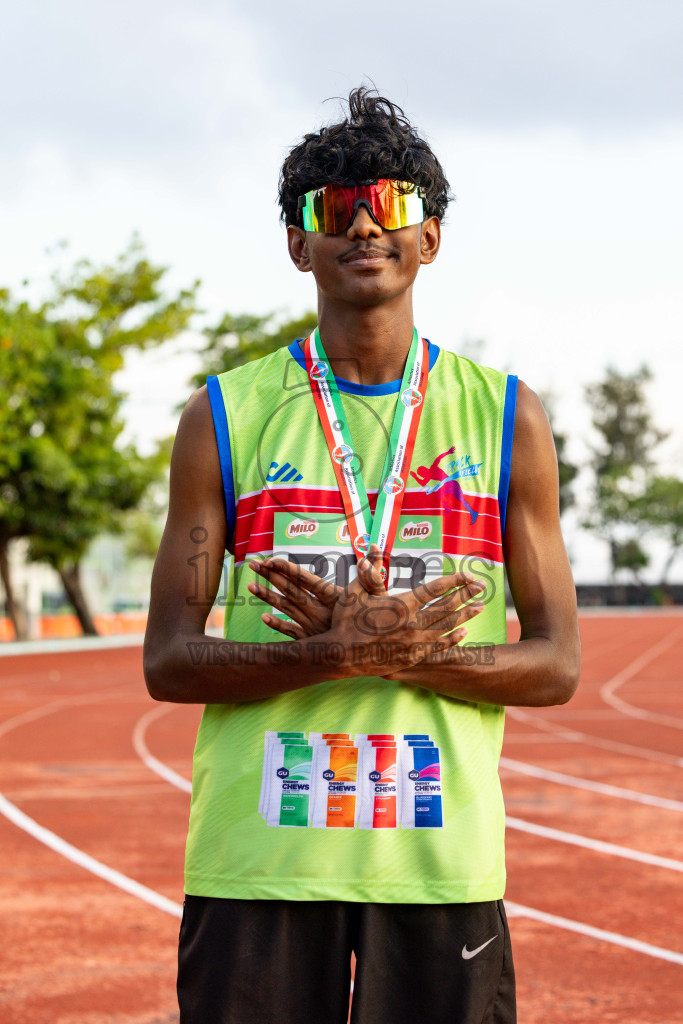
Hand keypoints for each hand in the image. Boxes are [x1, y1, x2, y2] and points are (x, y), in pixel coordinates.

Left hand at [247, 551, 383, 639]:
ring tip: (250, 586)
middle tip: (253, 564)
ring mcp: (314, 627)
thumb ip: (374, 571)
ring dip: (268, 597)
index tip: (271, 560)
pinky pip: (292, 633)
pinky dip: (278, 626)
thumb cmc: (379, 621)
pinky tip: (264, 619)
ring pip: (287, 609)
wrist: (375, 654)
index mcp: (333, 598)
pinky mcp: (314, 640)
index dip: (287, 569)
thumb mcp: (378, 594)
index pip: (305, 580)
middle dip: (271, 576)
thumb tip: (373, 547)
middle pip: (291, 591)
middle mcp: (320, 612)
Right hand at [325, 551, 485, 676]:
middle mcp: (412, 623)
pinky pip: (438, 647)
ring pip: (446, 627)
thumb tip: (374, 549)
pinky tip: (464, 633)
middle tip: (483, 587)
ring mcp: (414, 642)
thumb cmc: (345, 621)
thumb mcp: (354, 591)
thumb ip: (369, 570)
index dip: (454, 581)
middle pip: (447, 607)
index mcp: (401, 604)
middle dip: (467, 595)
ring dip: (465, 616)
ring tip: (480, 608)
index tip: (467, 575)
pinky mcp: (412, 657)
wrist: (340, 655)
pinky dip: (453, 639)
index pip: (434, 589)